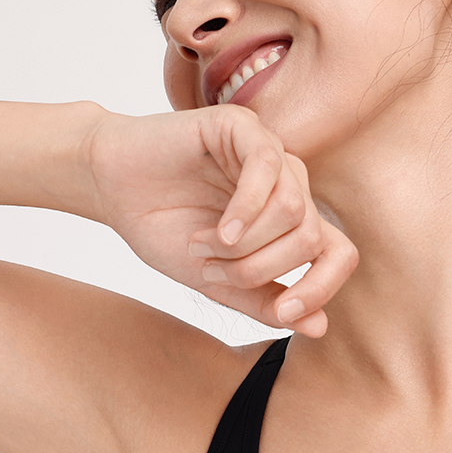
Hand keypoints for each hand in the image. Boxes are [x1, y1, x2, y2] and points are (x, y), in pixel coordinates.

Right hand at [85, 104, 357, 336]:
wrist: (112, 189)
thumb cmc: (164, 230)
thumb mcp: (217, 282)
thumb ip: (266, 302)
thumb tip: (321, 326)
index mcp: (292, 221)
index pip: (340, 254)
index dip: (321, 289)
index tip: (283, 314)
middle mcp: (290, 185)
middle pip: (310, 238)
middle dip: (260, 268)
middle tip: (213, 270)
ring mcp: (270, 153)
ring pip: (292, 209)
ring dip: (246, 243)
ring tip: (206, 245)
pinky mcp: (242, 126)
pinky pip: (268, 168)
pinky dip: (246, 210)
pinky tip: (221, 230)